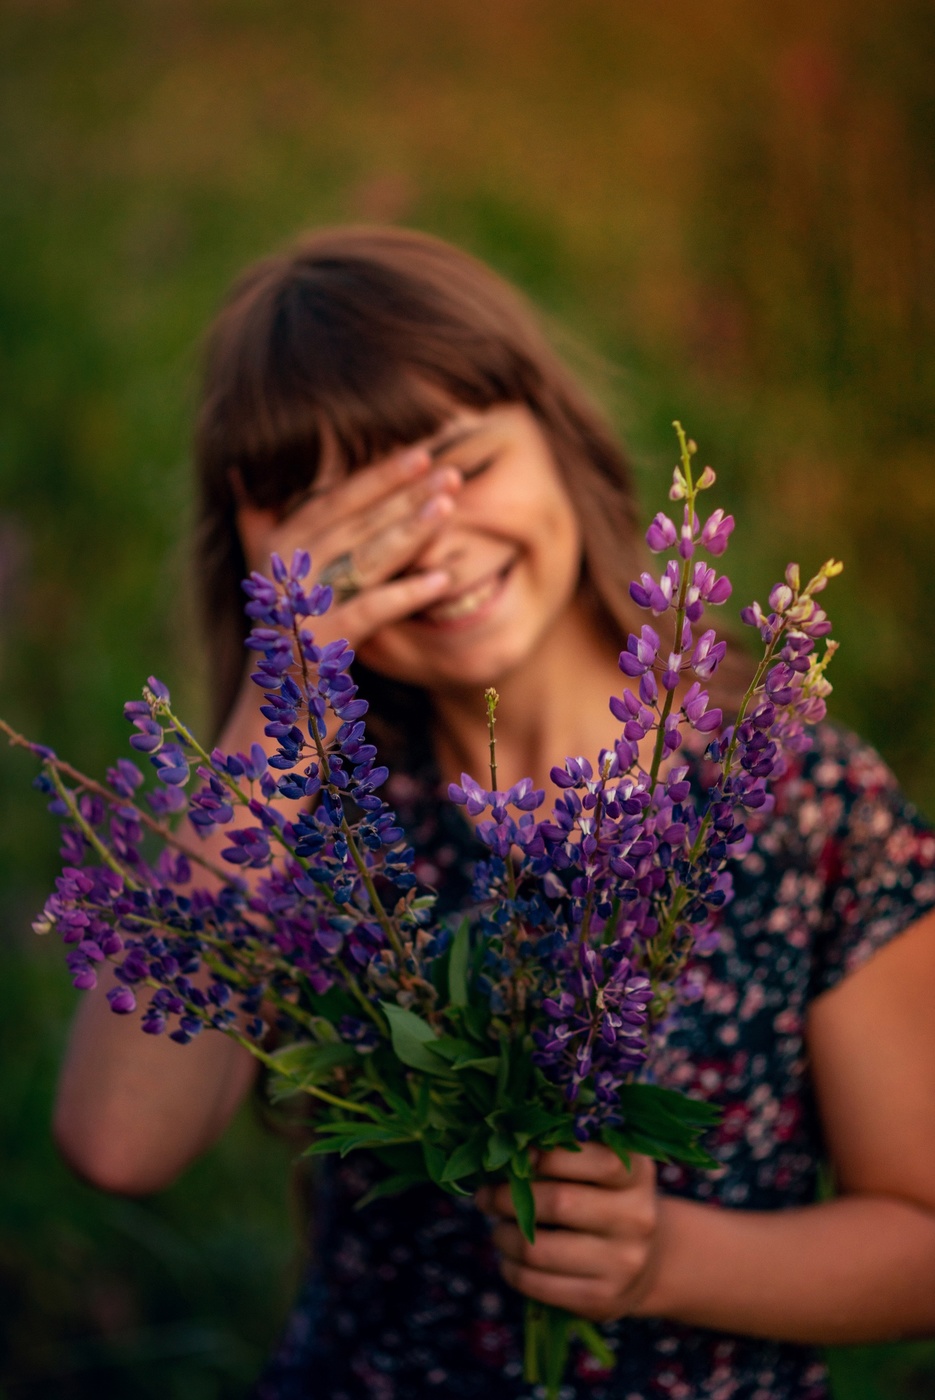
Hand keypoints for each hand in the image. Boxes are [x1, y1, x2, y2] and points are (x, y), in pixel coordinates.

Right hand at [234, 444, 460, 654]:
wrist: (277, 704)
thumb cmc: (288, 633)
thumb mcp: (271, 574)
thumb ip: (257, 520)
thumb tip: (239, 469)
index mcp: (277, 546)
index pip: (335, 500)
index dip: (377, 475)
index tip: (420, 453)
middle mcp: (284, 570)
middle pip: (356, 523)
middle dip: (405, 495)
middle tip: (450, 474)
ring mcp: (301, 606)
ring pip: (364, 559)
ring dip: (409, 531)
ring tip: (448, 507)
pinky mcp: (321, 644)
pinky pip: (370, 611)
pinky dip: (406, 594)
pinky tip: (443, 579)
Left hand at [475, 1144, 661, 1322]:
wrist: (647, 1262)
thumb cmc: (607, 1200)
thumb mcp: (604, 1169)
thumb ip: (566, 1153)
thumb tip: (503, 1146)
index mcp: (637, 1175)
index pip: (596, 1159)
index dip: (548, 1155)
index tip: (516, 1154)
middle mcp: (637, 1218)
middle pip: (559, 1203)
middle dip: (509, 1198)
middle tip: (487, 1195)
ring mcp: (622, 1263)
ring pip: (538, 1250)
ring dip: (504, 1236)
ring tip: (498, 1227)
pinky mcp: (602, 1299)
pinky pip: (537, 1284)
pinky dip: (511, 1269)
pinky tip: (510, 1258)